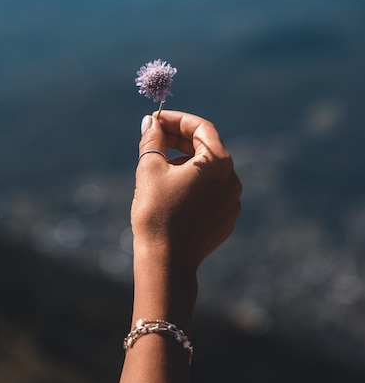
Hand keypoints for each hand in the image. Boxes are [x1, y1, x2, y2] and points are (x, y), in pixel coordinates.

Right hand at [131, 110, 240, 273]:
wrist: (166, 262)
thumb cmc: (157, 212)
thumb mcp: (150, 169)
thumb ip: (152, 139)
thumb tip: (150, 123)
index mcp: (219, 163)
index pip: (201, 128)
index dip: (177, 120)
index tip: (156, 120)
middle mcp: (232, 180)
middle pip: (206, 148)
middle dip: (178, 140)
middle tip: (154, 138)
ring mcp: (231, 202)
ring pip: (208, 171)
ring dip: (184, 162)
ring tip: (158, 167)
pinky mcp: (225, 219)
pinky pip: (210, 192)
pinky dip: (192, 183)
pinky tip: (170, 190)